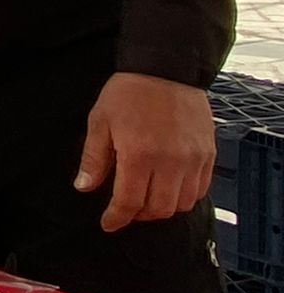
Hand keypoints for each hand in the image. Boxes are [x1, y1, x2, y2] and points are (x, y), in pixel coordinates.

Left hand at [75, 72, 215, 231]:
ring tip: (147, 198)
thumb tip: (84, 187)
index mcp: (139, 155)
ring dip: (163, 208)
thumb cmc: (129, 93)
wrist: (165, 69)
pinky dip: (185, 196)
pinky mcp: (208, 154)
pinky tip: (170, 188)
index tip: (108, 223)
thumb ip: (94, 158)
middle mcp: (170, 162)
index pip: (130, 202)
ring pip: (182, 204)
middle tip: (126, 209)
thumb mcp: (100, 122)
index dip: (117, 218)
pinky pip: (200, 189)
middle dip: (139, 214)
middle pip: (159, 209)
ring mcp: (193, 160)